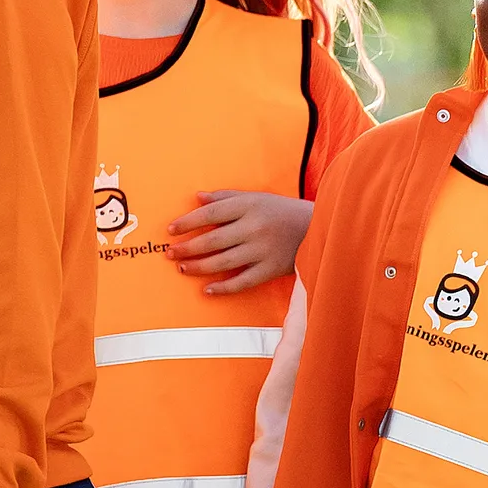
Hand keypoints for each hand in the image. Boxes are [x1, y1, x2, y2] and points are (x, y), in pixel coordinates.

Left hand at [170, 190, 311, 294]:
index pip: (211, 213)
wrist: (318, 227)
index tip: (171, 230)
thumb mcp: (256, 197)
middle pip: (213, 239)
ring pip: (223, 261)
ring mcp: (263, 250)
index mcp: (250, 206)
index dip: (188, 222)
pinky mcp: (271, 269)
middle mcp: (255, 227)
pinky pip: (243, 282)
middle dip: (188, 247)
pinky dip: (223, 287)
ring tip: (182, 268)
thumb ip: (226, 197)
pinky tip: (207, 290)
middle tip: (170, 253)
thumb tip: (198, 197)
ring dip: (199, 266)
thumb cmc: (281, 211)